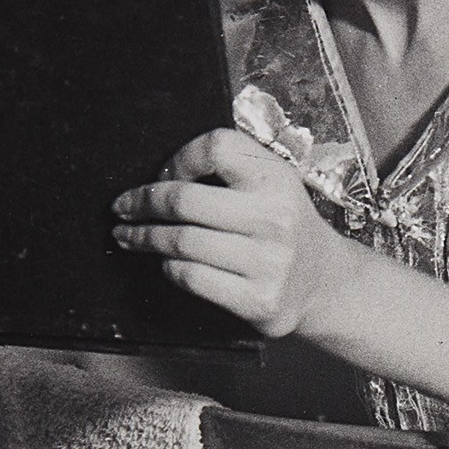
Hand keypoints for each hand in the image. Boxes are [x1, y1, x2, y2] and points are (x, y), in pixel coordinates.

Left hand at [112, 130, 351, 338]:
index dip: (179, 159)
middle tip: (123, 207)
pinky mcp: (257, 300)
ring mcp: (267, 262)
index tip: (163, 174)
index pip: (215, 148)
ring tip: (129, 235)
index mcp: (276, 180)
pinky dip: (169, 268)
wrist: (325, 282)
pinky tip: (166, 263)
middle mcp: (274, 218)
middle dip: (142, 203)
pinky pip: (192, 277)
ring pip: (181, 242)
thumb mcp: (276, 183)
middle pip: (184, 200)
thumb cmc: (286, 228)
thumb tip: (164, 174)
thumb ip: (234, 166)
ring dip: (144, 237)